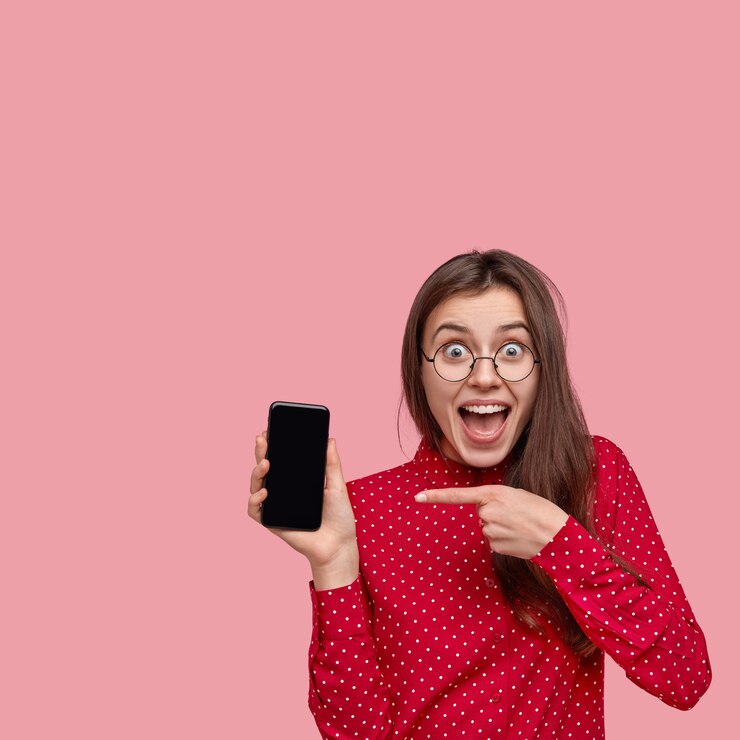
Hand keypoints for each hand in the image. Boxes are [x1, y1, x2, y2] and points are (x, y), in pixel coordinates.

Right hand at [248, 432, 358, 571]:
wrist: (339, 545)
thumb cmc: (339, 517)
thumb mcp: (338, 486)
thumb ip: (332, 464)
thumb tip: (330, 439)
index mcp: (296, 481)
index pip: (281, 460)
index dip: (272, 445)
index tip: (269, 430)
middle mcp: (283, 491)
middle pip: (265, 469)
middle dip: (260, 452)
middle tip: (262, 438)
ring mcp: (276, 506)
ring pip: (256, 485)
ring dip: (256, 473)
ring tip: (265, 464)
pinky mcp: (272, 522)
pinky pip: (255, 510)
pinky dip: (255, 500)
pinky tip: (264, 493)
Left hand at [414, 485, 568, 559]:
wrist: (558, 535)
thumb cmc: (540, 510)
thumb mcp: (517, 495)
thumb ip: (496, 500)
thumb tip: (484, 514)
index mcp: (494, 494)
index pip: (458, 495)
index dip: (437, 496)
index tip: (418, 497)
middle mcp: (488, 512)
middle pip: (481, 512)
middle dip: (495, 513)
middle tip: (516, 514)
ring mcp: (491, 530)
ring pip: (487, 527)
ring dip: (501, 527)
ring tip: (520, 526)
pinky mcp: (496, 546)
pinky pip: (494, 541)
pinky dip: (504, 540)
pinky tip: (519, 538)